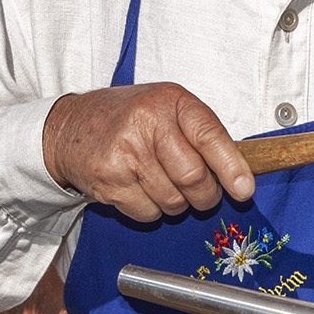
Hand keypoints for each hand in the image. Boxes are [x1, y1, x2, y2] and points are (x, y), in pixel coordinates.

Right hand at [40, 84, 254, 220]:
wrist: (70, 126)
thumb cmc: (127, 118)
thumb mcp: (166, 108)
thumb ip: (201, 134)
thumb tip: (240, 175)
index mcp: (170, 101)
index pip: (209, 135)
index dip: (231, 167)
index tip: (244, 189)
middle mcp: (147, 122)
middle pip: (193, 177)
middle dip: (205, 195)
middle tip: (204, 195)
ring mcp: (125, 152)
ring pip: (173, 200)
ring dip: (178, 204)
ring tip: (164, 185)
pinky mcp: (109, 179)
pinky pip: (148, 212)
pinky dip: (152, 211)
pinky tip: (141, 190)